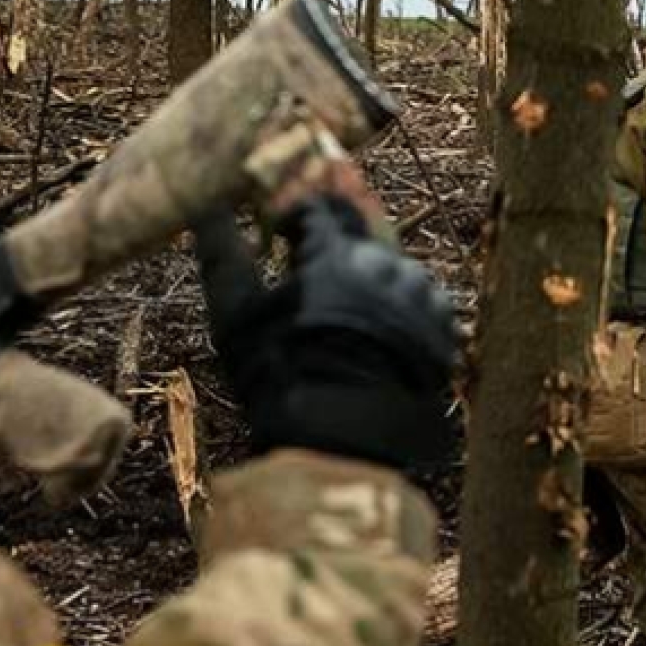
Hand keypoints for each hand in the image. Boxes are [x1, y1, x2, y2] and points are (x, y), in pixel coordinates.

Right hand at [193, 197, 459, 470]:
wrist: (344, 436)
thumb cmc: (278, 374)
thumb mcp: (236, 315)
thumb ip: (221, 254)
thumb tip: (204, 209)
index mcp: (334, 252)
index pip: (318, 209)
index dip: (296, 216)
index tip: (281, 233)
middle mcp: (382, 265)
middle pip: (361, 233)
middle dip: (336, 245)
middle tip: (314, 271)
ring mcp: (417, 296)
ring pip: (393, 267)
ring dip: (370, 277)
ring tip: (345, 310)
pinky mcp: (441, 328)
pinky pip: (422, 300)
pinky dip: (399, 306)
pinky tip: (378, 331)